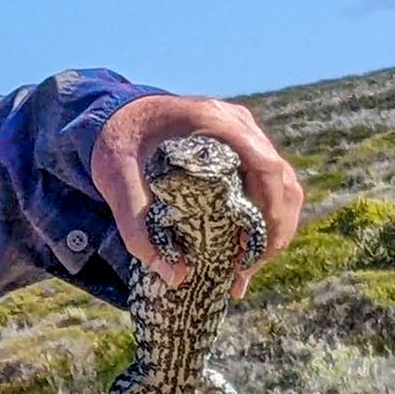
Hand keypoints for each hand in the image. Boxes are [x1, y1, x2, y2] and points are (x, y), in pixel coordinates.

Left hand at [89, 93, 302, 297]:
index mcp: (213, 121)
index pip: (265, 166)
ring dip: (272, 227)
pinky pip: (267, 182)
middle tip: (245, 271)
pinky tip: (242, 247)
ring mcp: (243, 133)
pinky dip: (263, 216)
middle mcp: (237, 123)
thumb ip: (137, 229)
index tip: (252, 251)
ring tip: (244, 267)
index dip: (270, 212)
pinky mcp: (241, 147)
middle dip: (272, 231)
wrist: (113, 117)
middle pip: (281, 180)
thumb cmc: (115, 144)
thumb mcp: (116, 183)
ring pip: (281, 184)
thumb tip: (175, 276)